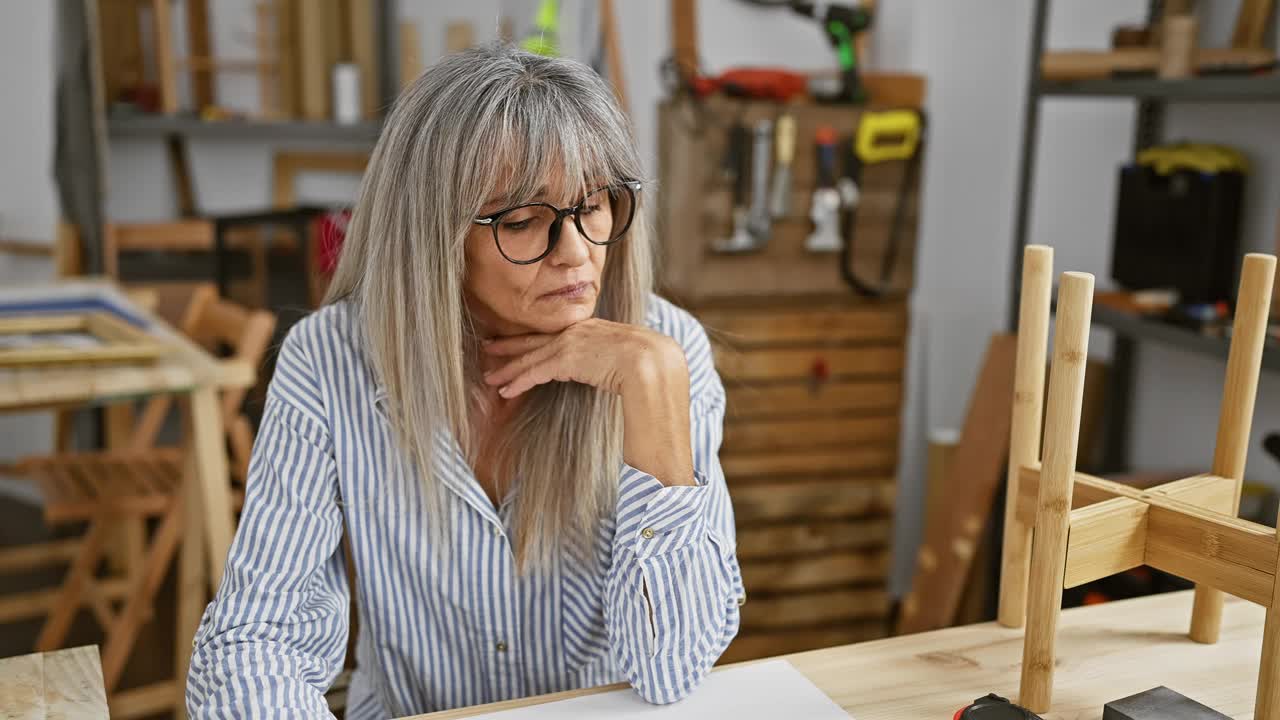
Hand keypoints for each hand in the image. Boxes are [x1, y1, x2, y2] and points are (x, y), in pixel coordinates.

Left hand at [481, 318, 685, 400]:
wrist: (652, 361)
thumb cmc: (650, 364)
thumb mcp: (631, 357)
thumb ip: (615, 362)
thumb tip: (617, 375)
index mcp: (592, 329)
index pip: (556, 335)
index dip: (535, 340)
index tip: (519, 343)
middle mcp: (577, 332)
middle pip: (536, 340)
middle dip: (511, 346)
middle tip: (489, 348)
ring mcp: (570, 343)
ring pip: (530, 357)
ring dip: (508, 369)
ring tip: (489, 377)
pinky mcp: (566, 359)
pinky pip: (534, 372)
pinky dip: (518, 382)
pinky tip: (504, 390)